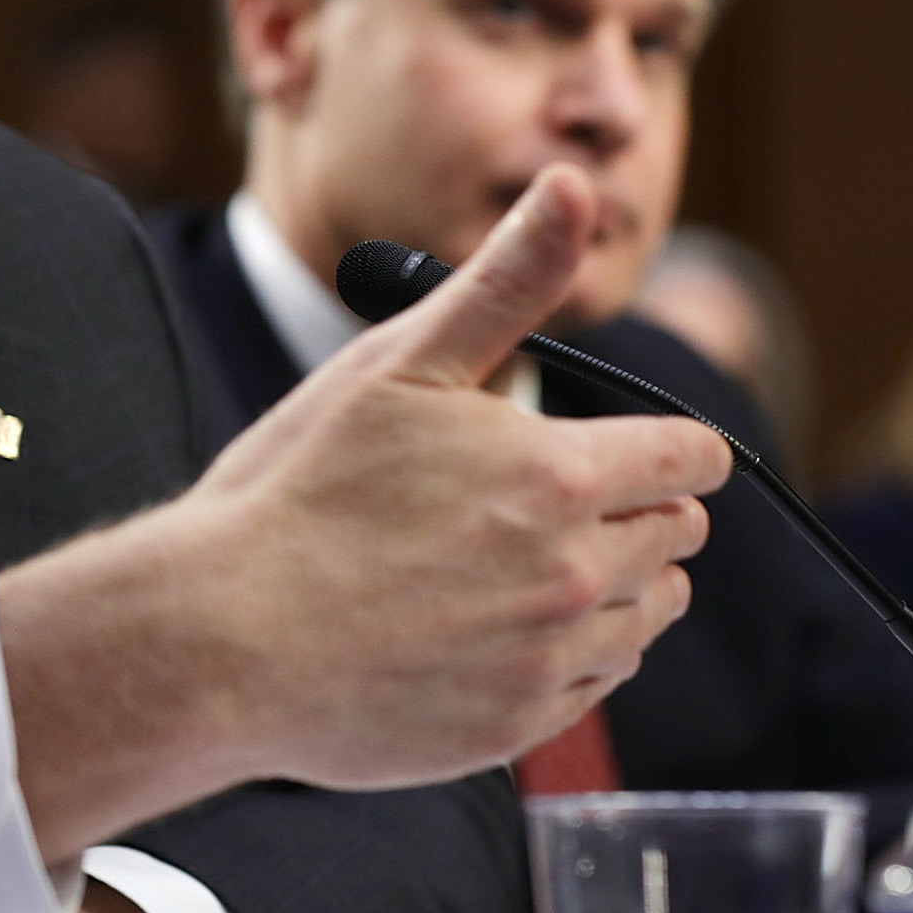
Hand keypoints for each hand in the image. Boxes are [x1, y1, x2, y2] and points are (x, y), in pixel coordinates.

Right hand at [0, 164, 726, 859]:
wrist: (219, 637)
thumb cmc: (298, 489)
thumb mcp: (398, 362)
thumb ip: (506, 280)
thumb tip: (575, 184)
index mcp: (561, 474)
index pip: (693, 458)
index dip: (666, 444)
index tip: (630, 447)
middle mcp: (575, 573)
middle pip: (678, 537)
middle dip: (633, 510)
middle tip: (544, 501)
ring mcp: (549, 659)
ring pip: (646, 616)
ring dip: (612, 584)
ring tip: (517, 564)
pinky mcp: (518, 729)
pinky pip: (594, 685)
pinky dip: (565, 653)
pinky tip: (488, 626)